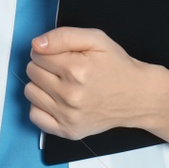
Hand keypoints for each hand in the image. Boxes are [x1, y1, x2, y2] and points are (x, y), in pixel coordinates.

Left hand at [23, 26, 156, 141]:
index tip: (62, 55)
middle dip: (44, 66)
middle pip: (32, 72)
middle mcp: (71, 95)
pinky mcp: (69, 131)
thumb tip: (37, 45)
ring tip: (61, 84)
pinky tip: (56, 100)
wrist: (138, 96)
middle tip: (64, 69)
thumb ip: (63, 36)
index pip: (37, 54)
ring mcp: (69, 116)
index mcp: (76, 69)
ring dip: (41, 85)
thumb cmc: (117, 67)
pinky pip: (35, 117)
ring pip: (30, 92)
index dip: (48, 51)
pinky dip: (41, 107)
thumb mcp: (96, 39)